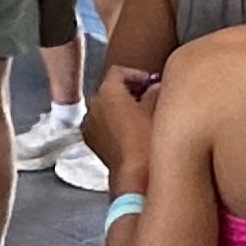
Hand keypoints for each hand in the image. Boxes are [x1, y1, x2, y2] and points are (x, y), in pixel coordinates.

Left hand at [99, 71, 156, 195]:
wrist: (133, 174)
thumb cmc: (146, 139)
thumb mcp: (156, 109)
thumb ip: (155, 91)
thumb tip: (156, 87)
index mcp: (107, 91)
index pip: (118, 72)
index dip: (136, 74)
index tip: (151, 82)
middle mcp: (93, 105)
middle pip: (110, 88)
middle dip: (129, 90)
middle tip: (150, 96)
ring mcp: (89, 124)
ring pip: (105, 107)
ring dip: (120, 107)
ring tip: (141, 114)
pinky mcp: (91, 141)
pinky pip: (102, 124)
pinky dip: (114, 122)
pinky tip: (131, 131)